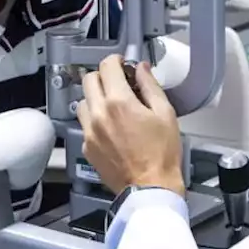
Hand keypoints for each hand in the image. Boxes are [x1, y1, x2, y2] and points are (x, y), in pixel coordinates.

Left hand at [77, 56, 184, 196]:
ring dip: (96, 97)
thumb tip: (141, 68)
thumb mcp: (165, 113)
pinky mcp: (87, 147)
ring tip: (113, 105)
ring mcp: (90, 132)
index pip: (107, 66)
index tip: (122, 64)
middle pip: (89, 80)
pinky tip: (111, 126)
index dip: (116, 60)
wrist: (150, 188)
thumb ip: (150, 85)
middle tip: (118, 82)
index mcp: (119, 102)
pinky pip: (84, 124)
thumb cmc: (161, 155)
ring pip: (83, 101)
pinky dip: (95, 119)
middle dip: (104, 76)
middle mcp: (99, 115)